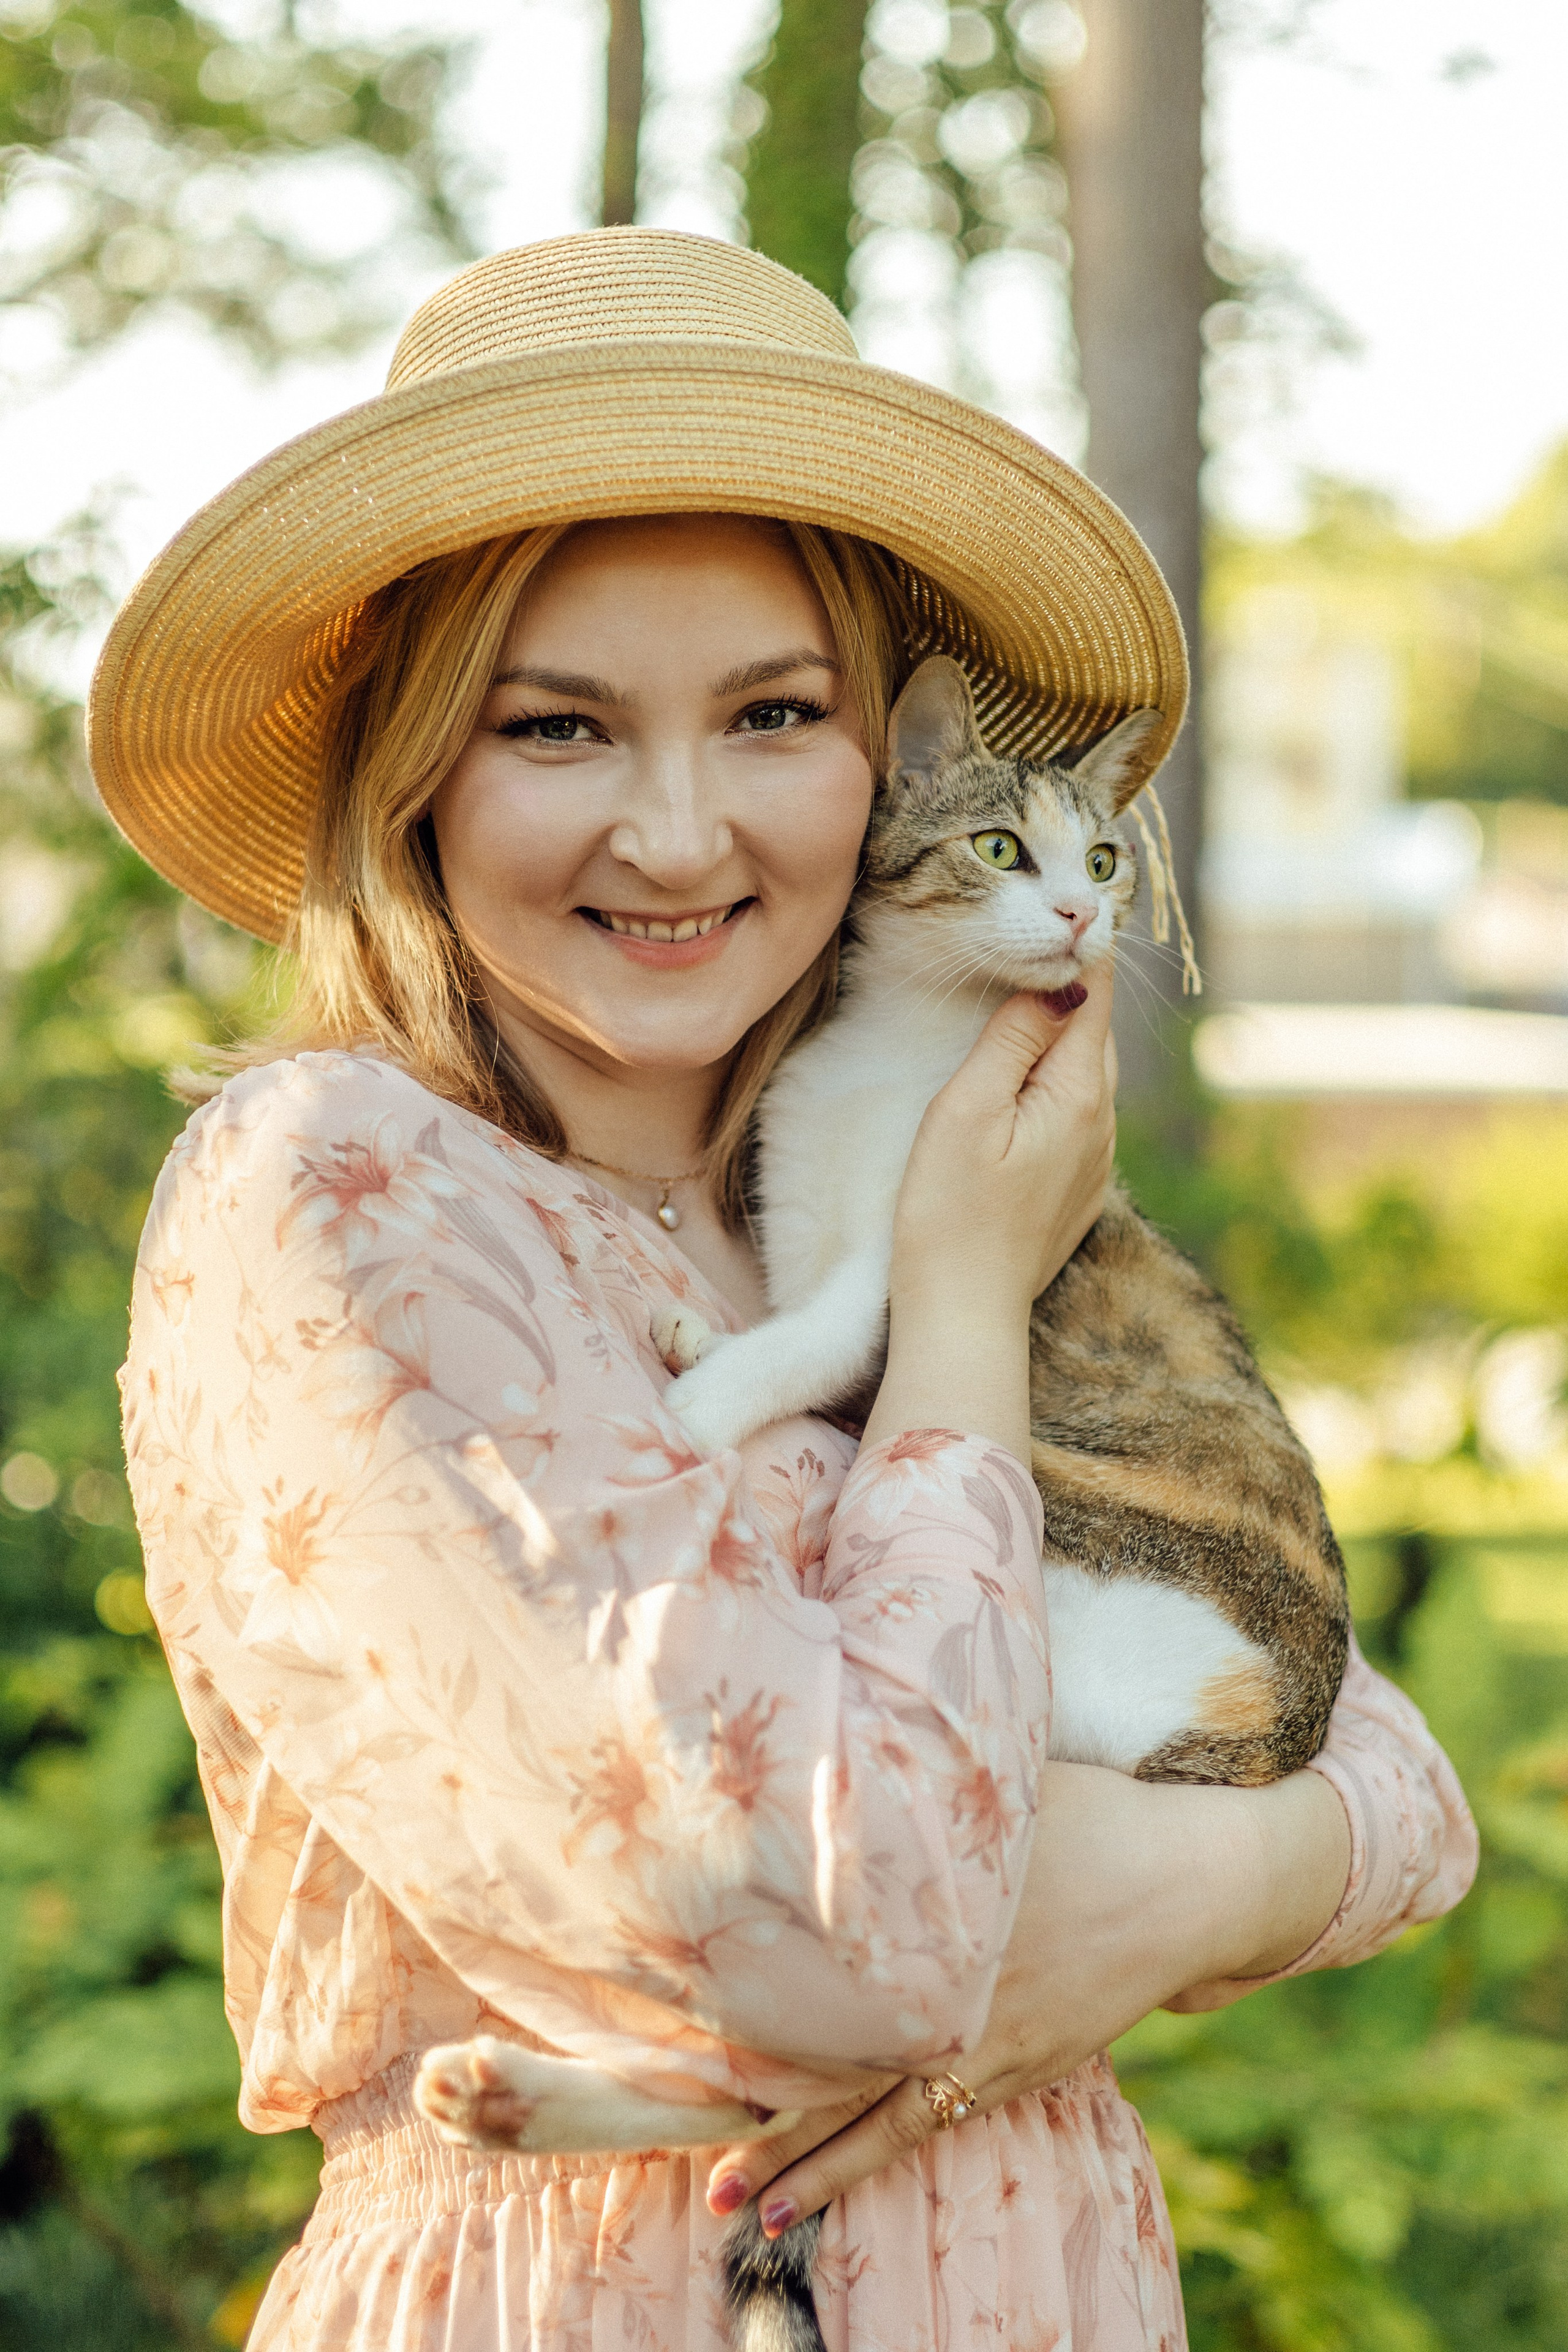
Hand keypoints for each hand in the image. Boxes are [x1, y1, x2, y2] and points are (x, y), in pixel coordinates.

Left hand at [703, 1760, 1350, 2235]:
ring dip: (809, 2164)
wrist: (1187, 1879)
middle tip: (695, 2161)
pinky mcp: (1014, 2068)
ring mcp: (984, 2042)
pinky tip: (822, 2198)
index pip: (825, 1978)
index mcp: (933, 1922)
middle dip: (765, 2115)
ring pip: (877, 2116)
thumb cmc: (1094, 1814)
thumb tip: (844, 1753)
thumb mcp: (1003, 1786)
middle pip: (837, 2065)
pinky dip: (870, 2160)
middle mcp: (950, 1994)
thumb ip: (923, 1785)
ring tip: (744, 2208)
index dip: (754, 2014)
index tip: (690, 2042)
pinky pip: (928, 2124)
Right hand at [892, 958, 1116, 1316]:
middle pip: (1093, 1033)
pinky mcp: (1075, 1194)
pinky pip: (1074, 1119)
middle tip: (1035, 943)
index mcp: (1081, 1093)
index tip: (1066, 906)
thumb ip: (1012, 1040)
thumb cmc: (948, 1214)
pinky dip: (1051, 1089)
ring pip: (1084, 1077)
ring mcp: (1094, 1163)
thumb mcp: (967, 1111)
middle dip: (1068, 990)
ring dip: (1057, 1041)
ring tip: (1021, 1006)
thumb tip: (1055, 980)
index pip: (1095, 995)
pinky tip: (1018, 1091)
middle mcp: (1104, 1125)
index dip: (1081, 948)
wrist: (964, 1317)